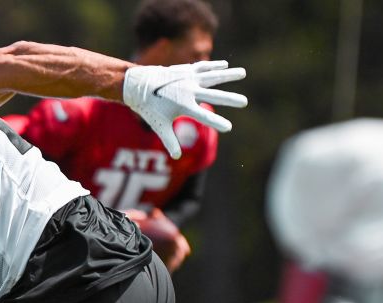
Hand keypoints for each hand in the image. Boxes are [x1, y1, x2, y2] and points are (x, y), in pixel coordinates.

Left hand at [122, 61, 246, 158]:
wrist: (137, 85)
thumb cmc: (149, 108)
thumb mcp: (159, 125)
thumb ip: (169, 141)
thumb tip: (176, 157)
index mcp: (183, 106)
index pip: (204, 116)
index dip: (216, 122)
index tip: (229, 127)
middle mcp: (188, 91)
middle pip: (213, 95)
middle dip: (230, 99)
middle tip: (244, 102)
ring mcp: (187, 78)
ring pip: (212, 76)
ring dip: (228, 74)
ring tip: (243, 73)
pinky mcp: (185, 70)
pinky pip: (203, 67)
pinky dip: (214, 66)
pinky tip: (225, 65)